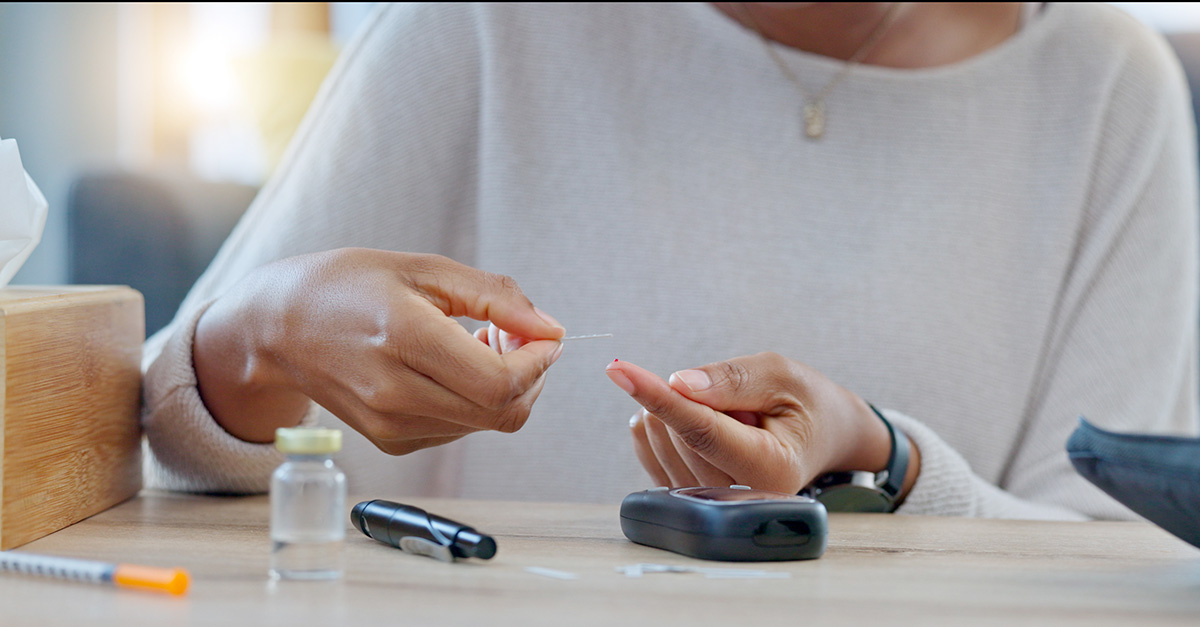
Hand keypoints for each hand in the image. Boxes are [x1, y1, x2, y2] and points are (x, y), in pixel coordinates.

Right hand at [193, 248, 564, 452]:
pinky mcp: (390, 441)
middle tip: (514, 337)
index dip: (539, 363)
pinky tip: (452, 367)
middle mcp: (394, 392)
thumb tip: (550, 329)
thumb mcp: (424, 268)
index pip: (500, 382)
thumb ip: (495, 297)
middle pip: (502, 412)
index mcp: (403, 337)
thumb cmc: (349, 285)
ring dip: (503, 388)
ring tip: (478, 343)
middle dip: (530, 377)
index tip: (544, 335)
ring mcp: (390, 424)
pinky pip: (459, 431)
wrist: (277, 326)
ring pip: (485, 424)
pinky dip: (475, 402)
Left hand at [605, 354, 910, 494]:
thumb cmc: (805, 402)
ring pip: (654, 435)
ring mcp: (707, 501)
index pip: (702, 430)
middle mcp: (737, 496)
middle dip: (692, 394)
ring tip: (728, 412)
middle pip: (674, 430)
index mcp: (772, 468)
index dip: (659, 396)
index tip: (620, 370)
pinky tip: (698, 418)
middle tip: (738, 399)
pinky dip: (662, 418)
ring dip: (678, 405)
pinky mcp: (684, 495)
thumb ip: (731, 380)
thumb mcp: (780, 375)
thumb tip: (679, 385)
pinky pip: (644, 445)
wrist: (821, 436)